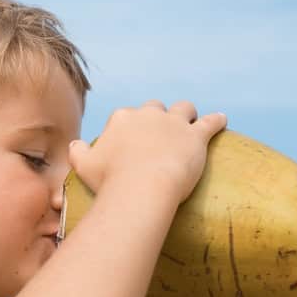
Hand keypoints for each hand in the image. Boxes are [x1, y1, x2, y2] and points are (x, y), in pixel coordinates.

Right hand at [68, 100, 226, 202]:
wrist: (142, 188)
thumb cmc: (110, 180)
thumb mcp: (84, 166)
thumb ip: (78, 152)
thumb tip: (73, 145)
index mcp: (122, 118)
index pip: (127, 116)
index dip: (131, 127)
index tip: (133, 140)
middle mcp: (148, 115)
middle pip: (155, 107)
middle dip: (158, 116)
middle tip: (161, 131)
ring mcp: (174, 123)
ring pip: (183, 108)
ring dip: (187, 113)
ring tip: (191, 119)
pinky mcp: (196, 136)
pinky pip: (210, 123)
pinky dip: (217, 120)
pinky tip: (222, 120)